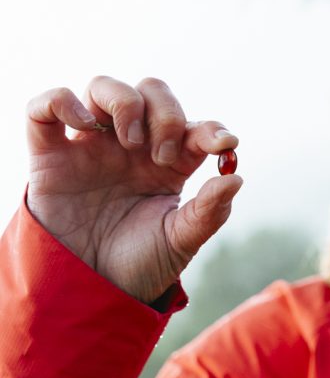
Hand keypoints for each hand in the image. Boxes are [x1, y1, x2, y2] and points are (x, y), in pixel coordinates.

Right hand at [26, 76, 242, 303]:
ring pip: (105, 87)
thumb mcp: (180, 241)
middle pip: (152, 92)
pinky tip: (84, 125)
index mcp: (170, 163)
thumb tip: (235, 178)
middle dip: (166, 114)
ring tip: (131, 143)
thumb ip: (209, 212)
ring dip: (125, 103)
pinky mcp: (50, 155)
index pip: (195, 127)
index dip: (212, 129)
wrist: (91, 290)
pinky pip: (45, 107)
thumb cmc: (141, 262)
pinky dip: (63, 101)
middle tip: (164, 156)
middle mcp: (132, 146)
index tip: (224, 144)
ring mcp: (92, 145)